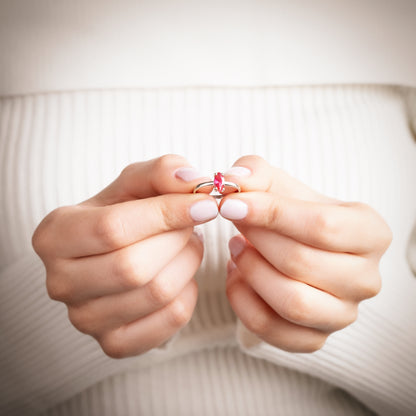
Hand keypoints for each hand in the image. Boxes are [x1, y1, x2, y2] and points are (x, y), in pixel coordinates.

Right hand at [32, 155, 217, 357]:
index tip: (205, 204)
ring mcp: (85, 319)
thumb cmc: (124, 215)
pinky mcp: (115, 343)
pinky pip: (171, 318)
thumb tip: (193, 181)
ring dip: (187, 262)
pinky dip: (188, 291)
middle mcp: (60, 282)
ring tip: (185, 245)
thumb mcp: (136, 184)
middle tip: (190, 225)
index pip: (113, 228)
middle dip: (178, 240)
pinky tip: (180, 273)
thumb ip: (161, 172)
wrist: (115, 253)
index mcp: (55, 236)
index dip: (167, 214)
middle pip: (134, 266)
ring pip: (157, 293)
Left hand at [220, 156, 391, 352]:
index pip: (322, 226)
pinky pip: (272, 329)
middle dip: (256, 239)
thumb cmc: (293, 215)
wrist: (299, 248)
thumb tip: (232, 181)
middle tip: (232, 221)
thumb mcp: (278, 185)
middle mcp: (366, 278)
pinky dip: (243, 302)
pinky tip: (237, 275)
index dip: (271, 214)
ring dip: (250, 271)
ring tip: (235, 247)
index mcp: (370, 233)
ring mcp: (343, 314)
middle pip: (302, 263)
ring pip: (292, 302)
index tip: (230, 204)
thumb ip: (255, 174)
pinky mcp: (315, 339)